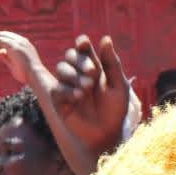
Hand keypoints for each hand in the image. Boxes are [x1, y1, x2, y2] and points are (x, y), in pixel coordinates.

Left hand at [0, 30, 43, 86]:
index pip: (7, 37)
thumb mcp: (14, 63)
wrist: (36, 76)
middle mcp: (21, 40)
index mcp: (23, 44)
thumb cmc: (26, 73)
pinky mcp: (14, 46)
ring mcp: (18, 42)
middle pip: (2, 34)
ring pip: (0, 35)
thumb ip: (6, 57)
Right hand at [52, 36, 132, 156]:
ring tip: (87, 88)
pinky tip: (78, 98)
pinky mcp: (59, 101)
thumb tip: (105, 38)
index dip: (82, 44)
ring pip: (61, 69)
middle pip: (70, 56)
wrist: (106, 135)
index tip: (84, 42)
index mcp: (94, 68)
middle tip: (93, 73)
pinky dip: (67, 90)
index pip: (84, 50)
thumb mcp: (118, 86)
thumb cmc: (115, 111)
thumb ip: (111, 63)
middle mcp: (79, 75)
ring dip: (74, 75)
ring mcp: (67, 87)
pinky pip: (57, 88)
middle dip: (80, 61)